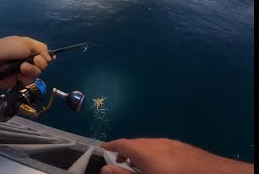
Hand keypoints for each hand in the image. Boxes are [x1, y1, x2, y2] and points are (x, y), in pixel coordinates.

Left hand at [0, 36, 54, 87]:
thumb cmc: (4, 49)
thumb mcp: (24, 43)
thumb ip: (40, 48)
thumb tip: (51, 58)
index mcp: (29, 47)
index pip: (44, 52)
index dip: (46, 55)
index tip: (43, 57)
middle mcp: (28, 58)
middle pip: (43, 63)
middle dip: (40, 63)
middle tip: (33, 61)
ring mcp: (24, 70)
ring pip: (38, 73)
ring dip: (32, 70)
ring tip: (22, 68)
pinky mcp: (20, 80)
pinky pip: (30, 80)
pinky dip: (26, 78)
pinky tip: (19, 76)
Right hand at [100, 138, 253, 173]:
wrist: (208, 173)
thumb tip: (105, 170)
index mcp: (143, 151)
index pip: (121, 143)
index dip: (111, 145)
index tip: (103, 148)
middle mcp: (154, 143)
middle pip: (134, 142)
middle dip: (124, 150)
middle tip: (118, 160)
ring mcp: (168, 143)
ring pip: (147, 143)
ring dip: (137, 151)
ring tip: (135, 163)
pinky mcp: (179, 146)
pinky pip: (158, 145)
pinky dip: (150, 151)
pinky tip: (156, 161)